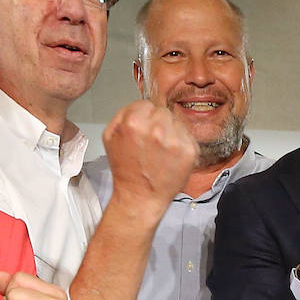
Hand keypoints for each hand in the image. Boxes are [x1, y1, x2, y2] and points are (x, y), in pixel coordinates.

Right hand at [102, 100, 197, 214]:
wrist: (140, 196)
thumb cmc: (126, 169)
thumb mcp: (110, 136)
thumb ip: (123, 114)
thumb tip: (140, 105)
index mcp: (134, 122)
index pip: (146, 104)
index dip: (144, 117)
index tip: (143, 129)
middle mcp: (156, 129)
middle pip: (163, 112)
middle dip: (158, 124)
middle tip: (152, 143)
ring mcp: (175, 140)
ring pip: (177, 123)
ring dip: (171, 133)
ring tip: (161, 151)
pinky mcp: (189, 151)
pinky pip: (188, 136)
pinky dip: (181, 144)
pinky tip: (171, 157)